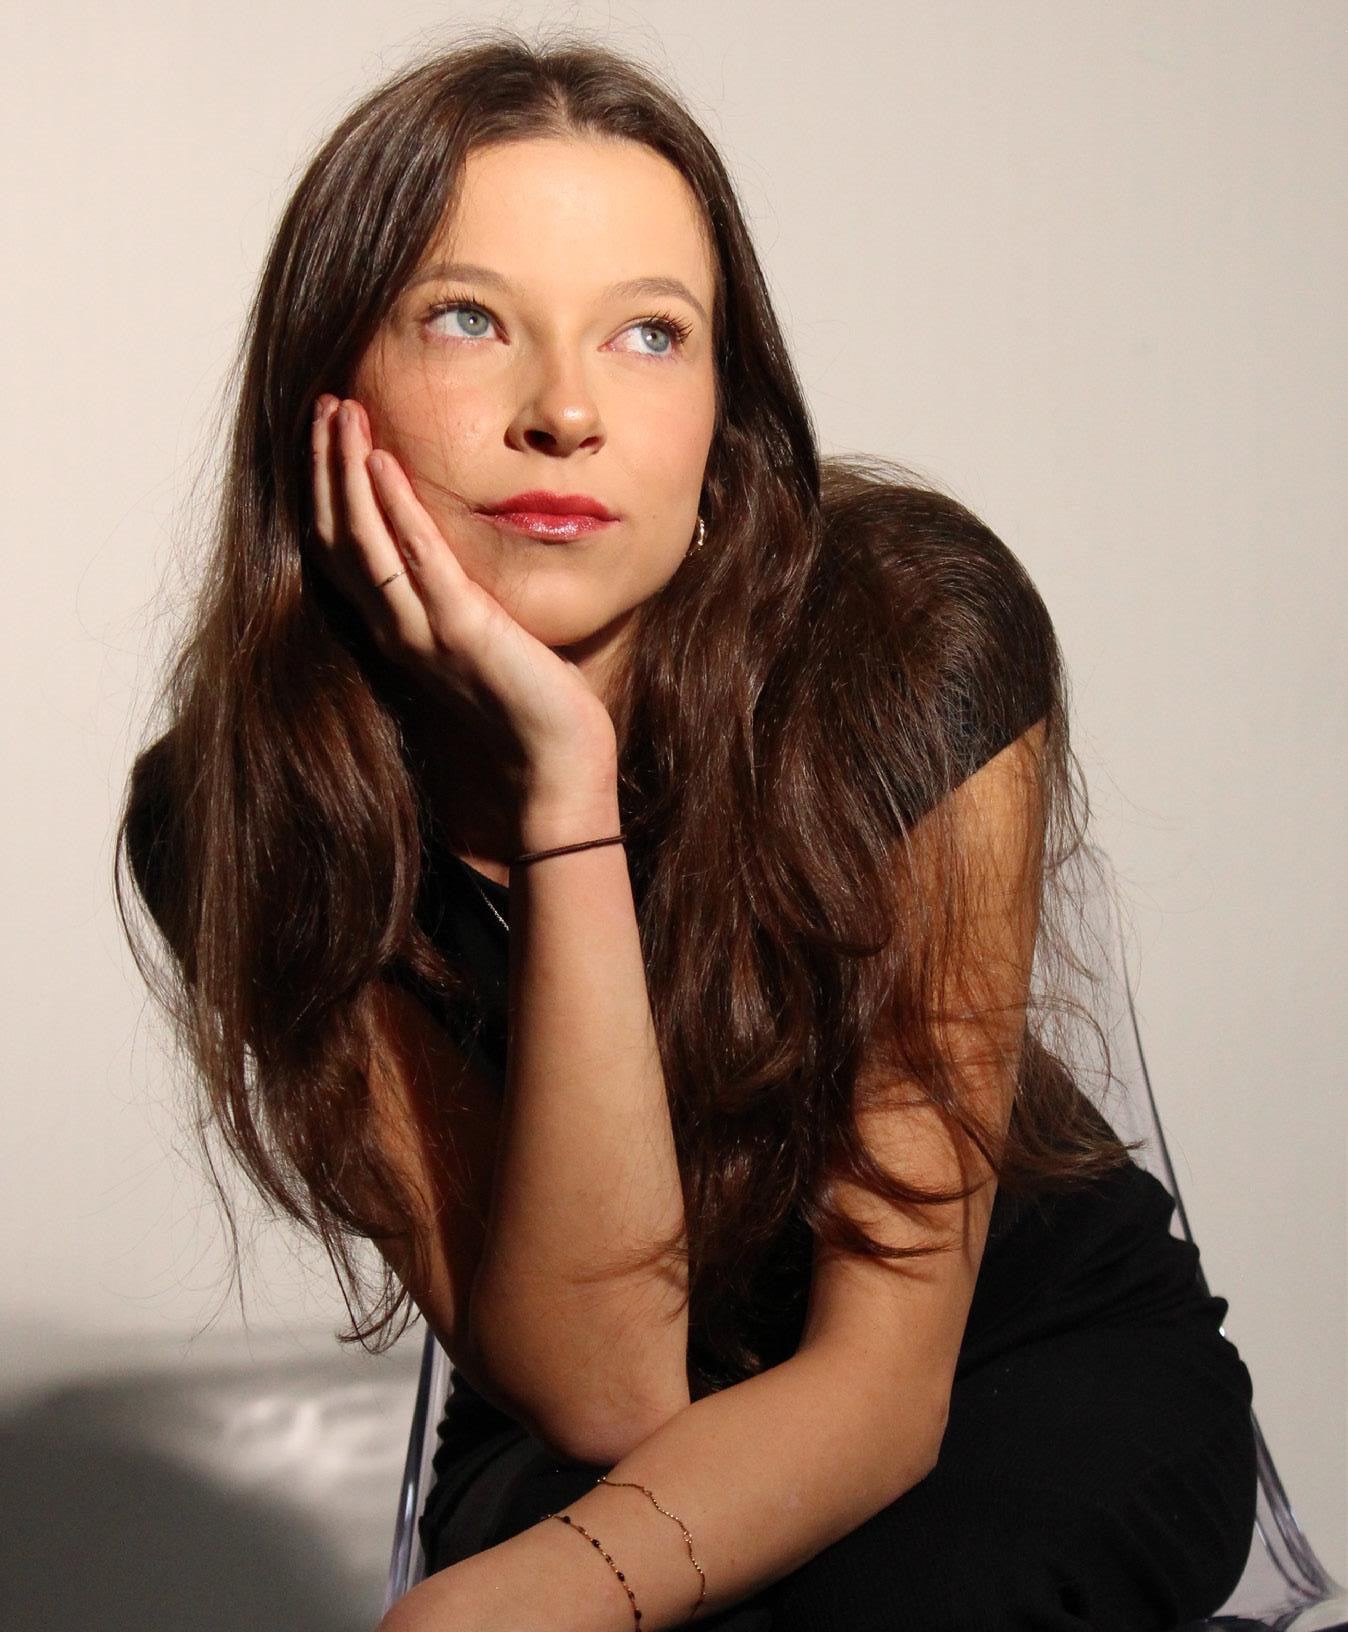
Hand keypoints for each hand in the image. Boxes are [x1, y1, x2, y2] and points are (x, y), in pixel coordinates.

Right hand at [310, 395, 616, 789]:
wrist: (556, 765)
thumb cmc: (531, 706)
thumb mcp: (485, 640)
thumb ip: (461, 601)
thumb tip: (461, 558)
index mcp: (399, 631)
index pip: (341, 550)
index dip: (325, 491)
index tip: (326, 434)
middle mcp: (396, 630)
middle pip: (336, 535)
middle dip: (325, 466)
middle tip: (324, 404)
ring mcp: (422, 631)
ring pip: (362, 540)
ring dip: (345, 471)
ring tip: (340, 413)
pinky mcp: (461, 631)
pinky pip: (417, 561)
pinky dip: (395, 510)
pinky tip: (382, 463)